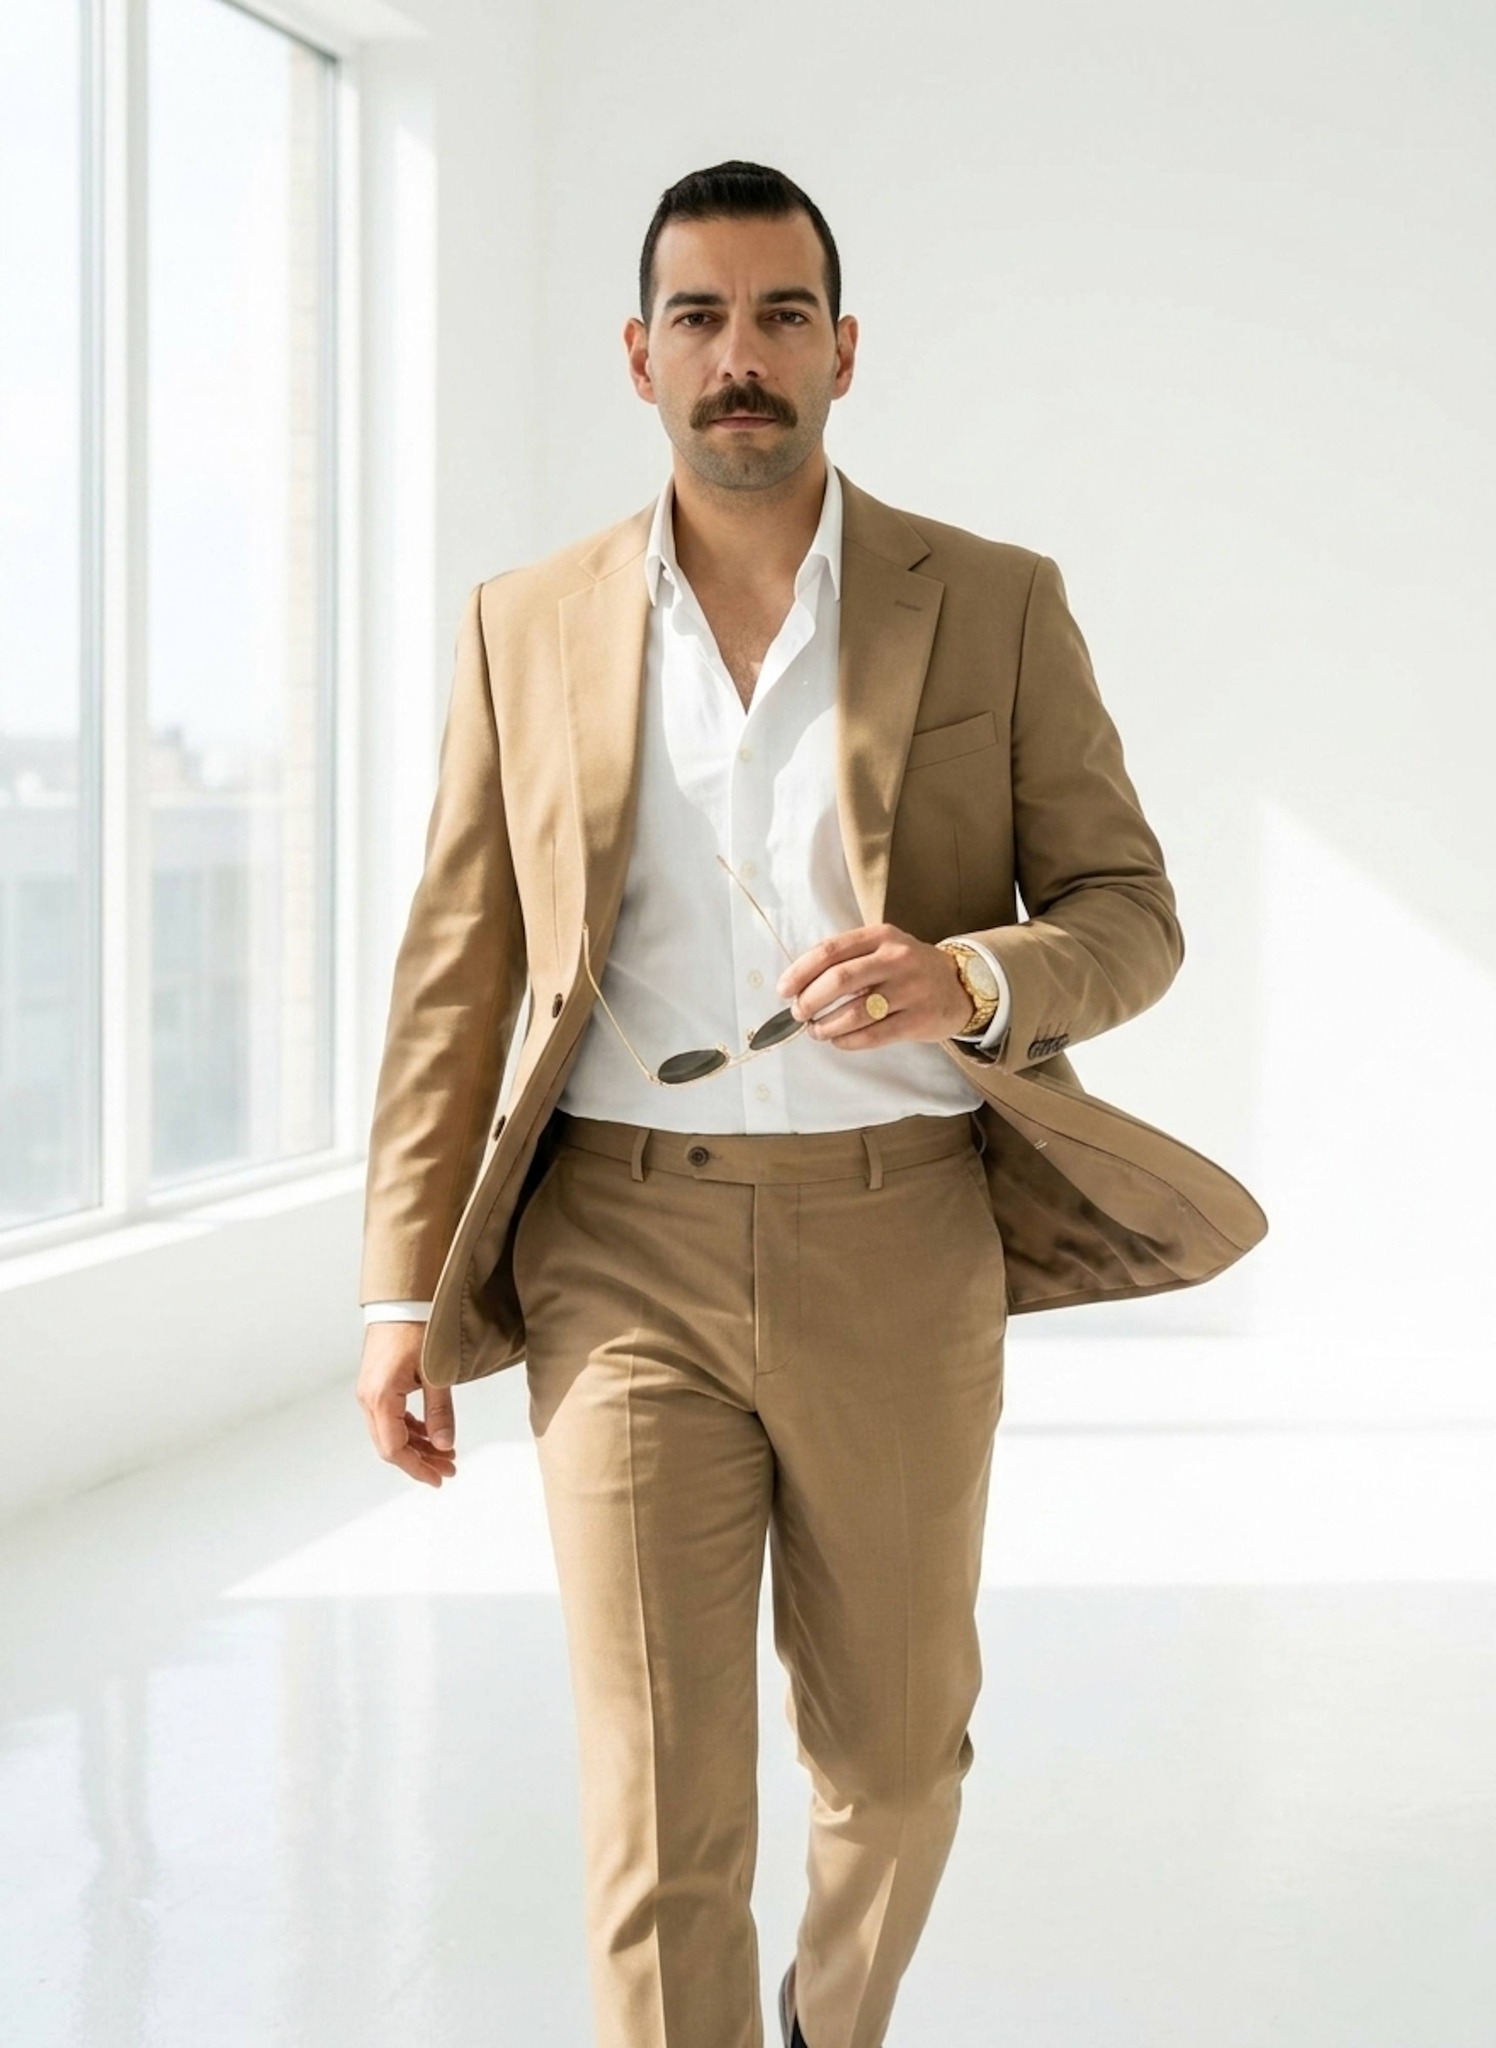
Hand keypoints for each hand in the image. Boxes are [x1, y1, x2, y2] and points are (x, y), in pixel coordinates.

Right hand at [355, 1321, 457, 1486]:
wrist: (402, 1298)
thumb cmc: (418, 1327)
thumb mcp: (436, 1373)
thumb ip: (440, 1411)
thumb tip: (444, 1445)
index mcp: (380, 1398)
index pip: (394, 1449)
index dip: (417, 1468)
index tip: (439, 1478)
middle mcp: (369, 1398)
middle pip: (391, 1444)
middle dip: (421, 1460)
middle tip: (450, 1468)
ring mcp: (371, 1391)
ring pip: (391, 1431)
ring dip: (418, 1445)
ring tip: (446, 1452)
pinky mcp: (377, 1383)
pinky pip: (391, 1415)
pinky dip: (411, 1428)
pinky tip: (430, 1432)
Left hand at [776, 923, 974, 1048]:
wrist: (961, 986)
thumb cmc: (907, 969)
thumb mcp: (882, 949)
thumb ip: (847, 960)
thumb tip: (798, 986)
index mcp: (881, 936)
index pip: (830, 951)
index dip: (800, 971)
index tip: (784, 989)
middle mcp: (896, 959)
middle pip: (839, 980)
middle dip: (810, 1000)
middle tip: (799, 1013)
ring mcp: (910, 990)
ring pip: (855, 1012)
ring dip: (826, 1025)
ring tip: (816, 1030)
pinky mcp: (918, 1020)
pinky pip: (873, 1035)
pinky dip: (847, 1041)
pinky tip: (838, 1040)